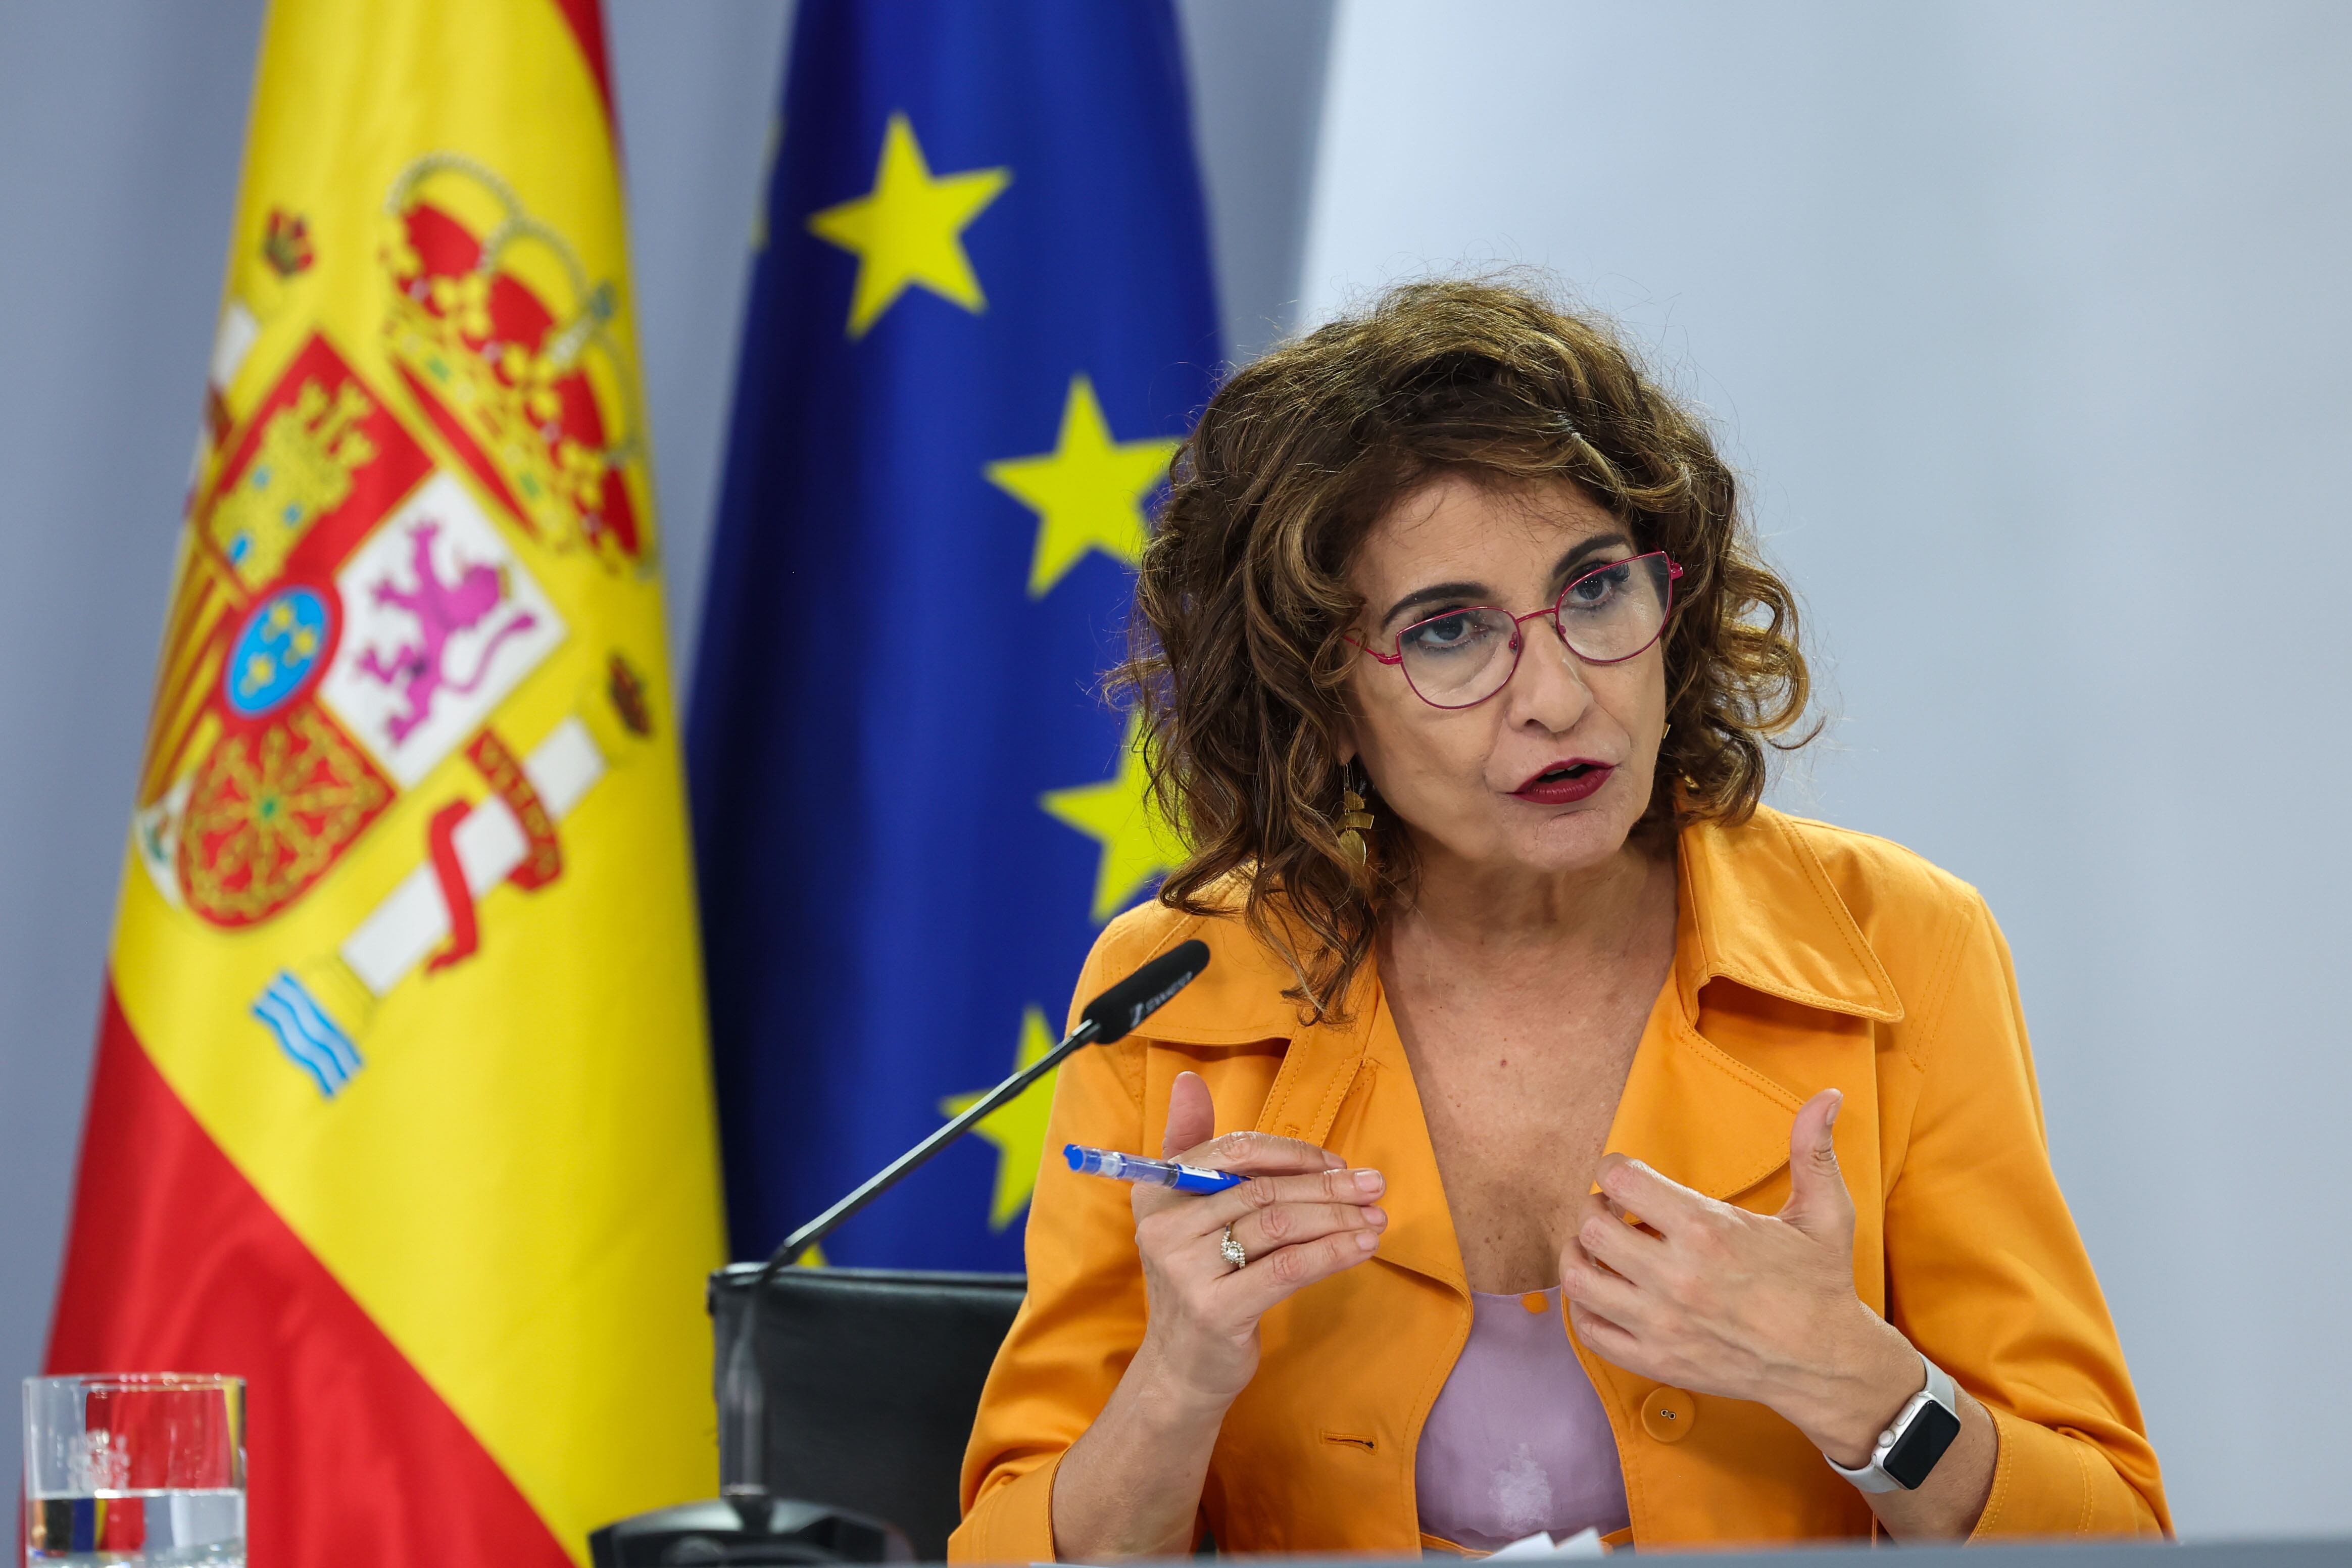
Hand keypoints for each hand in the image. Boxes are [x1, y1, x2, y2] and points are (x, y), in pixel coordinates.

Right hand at [1129, 1071, 1387, 1413]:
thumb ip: (1192, 1146)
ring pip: (1280, 1225)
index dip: (1291, 1153)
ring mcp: (1187, 1270)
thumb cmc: (1199, 1281)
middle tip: (1374, 1185)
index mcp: (1158, 1193)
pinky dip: (1333, 1252)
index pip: (1234, 1152)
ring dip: (1337, 1216)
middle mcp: (1164, 1227)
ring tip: (1376, 1216)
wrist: (1181, 1370)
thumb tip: (1188, 1079)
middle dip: (1327, 1185)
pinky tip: (1362, 1246)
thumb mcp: (1187, 1214)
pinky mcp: (1217, 1310)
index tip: (1336, 1161)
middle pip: (1263, 1189)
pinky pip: (1289, 1267)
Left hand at [1561, 1088, 1922, 1464]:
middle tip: (1611, 1209)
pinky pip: (1589, 1331)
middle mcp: (1678, 1277)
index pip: (1622, 1179)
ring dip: (1579, 1256)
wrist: (1828, 1365)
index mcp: (1709, 1230)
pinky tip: (1606, 1291)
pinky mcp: (1657, 1361)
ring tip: (1598, 1248)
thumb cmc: (1822, 1283)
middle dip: (1594, 1208)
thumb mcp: (1825, 1212)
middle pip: (1592, 1227)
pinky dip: (1584, 1309)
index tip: (1624, 1174)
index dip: (1614, 1167)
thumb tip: (1828, 1094)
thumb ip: (1814, 1148)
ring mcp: (1663, 1324)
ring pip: (1579, 1280)